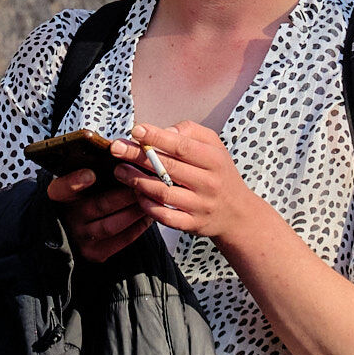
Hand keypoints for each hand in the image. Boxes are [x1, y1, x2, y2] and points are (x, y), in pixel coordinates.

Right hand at [44, 164, 152, 263]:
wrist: (77, 229)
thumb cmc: (85, 197)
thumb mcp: (81, 183)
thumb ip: (94, 173)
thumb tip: (123, 163)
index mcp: (59, 197)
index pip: (61, 189)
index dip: (75, 182)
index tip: (91, 174)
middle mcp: (68, 218)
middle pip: (98, 206)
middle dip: (124, 195)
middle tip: (143, 185)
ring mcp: (81, 238)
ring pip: (112, 225)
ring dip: (134, 212)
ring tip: (149, 200)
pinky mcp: (95, 253)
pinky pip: (121, 239)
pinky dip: (138, 226)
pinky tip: (148, 215)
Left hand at [109, 123, 257, 246]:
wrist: (237, 214)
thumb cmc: (219, 174)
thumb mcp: (215, 147)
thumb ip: (190, 132)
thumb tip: (164, 130)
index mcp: (214, 160)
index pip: (182, 146)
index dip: (157, 137)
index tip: (136, 130)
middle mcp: (209, 183)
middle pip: (168, 168)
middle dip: (137, 156)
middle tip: (116, 148)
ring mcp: (200, 206)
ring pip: (163, 193)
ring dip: (137, 181)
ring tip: (119, 171)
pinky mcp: (192, 224)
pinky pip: (164, 216)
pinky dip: (147, 205)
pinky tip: (136, 194)